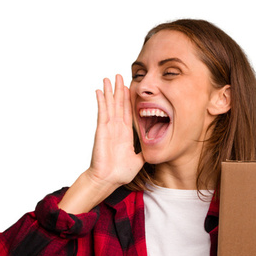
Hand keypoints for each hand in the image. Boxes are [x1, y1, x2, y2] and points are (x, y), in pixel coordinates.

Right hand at [58, 75, 144, 213]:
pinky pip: (102, 113)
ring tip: (108, 78)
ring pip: (110, 105)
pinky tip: (99, 91)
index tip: (129, 88)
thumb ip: (145, 152)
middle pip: (118, 104)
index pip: (127, 112)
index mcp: (125, 134)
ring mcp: (108, 128)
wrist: (108, 180)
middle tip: (119, 75)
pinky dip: (101, 101)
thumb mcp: (139, 160)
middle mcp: (116, 128)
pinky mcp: (102, 130)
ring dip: (109, 91)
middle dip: (119, 90)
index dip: (128, 100)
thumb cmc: (120, 173)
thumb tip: (156, 150)